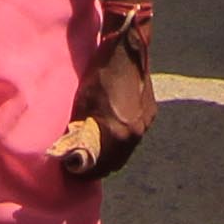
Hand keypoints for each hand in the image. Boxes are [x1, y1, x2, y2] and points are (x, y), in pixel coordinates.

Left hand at [68, 42, 154, 176]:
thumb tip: (73, 148)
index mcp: (118, 134)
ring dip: (113, 153)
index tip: (74, 171)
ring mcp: (145, 124)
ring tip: (97, 148)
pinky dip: (123, 138)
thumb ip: (81, 130)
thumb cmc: (100, 75)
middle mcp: (135, 134)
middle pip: (116, 163)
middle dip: (100, 166)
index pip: (101, 167)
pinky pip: (135, 134)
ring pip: (127, 150)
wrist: (125, 50)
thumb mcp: (83, 105)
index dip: (87, 173)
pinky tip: (113, 130)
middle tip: (84, 163)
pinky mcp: (150, 113)